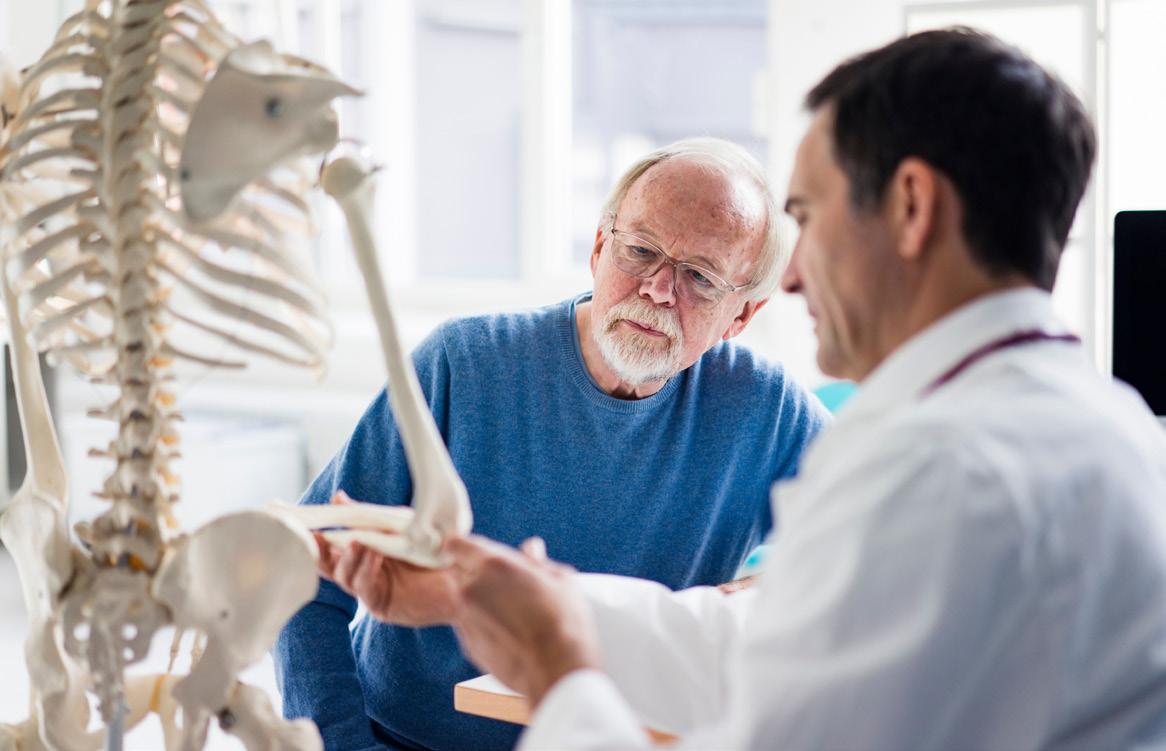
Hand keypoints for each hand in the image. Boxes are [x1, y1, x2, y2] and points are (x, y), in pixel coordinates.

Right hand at [315, 491, 460, 625]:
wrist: (461, 579)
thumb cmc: (431, 552)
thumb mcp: (399, 528)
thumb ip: (369, 516)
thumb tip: (337, 496)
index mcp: (361, 556)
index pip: (330, 549)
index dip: (316, 539)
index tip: (307, 524)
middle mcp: (361, 574)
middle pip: (329, 567)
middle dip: (319, 553)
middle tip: (316, 537)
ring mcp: (370, 591)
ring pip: (345, 577)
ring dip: (348, 558)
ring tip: (357, 541)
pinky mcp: (381, 605)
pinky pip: (365, 588)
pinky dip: (366, 570)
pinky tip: (373, 555)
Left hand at [446, 535, 602, 706]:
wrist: (557, 669)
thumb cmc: (564, 620)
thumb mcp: (559, 579)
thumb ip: (538, 561)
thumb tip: (531, 548)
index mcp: (492, 564)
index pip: (456, 543)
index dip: (463, 546)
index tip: (473, 551)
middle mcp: (471, 589)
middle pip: (458, 572)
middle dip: (474, 574)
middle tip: (504, 583)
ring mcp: (467, 619)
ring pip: (464, 601)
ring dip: (479, 601)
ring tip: (512, 612)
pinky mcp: (470, 646)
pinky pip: (471, 626)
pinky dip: (483, 625)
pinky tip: (511, 633)